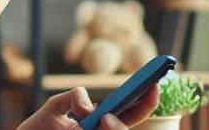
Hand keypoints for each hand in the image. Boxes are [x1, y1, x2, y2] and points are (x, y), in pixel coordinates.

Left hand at [17, 85, 158, 129]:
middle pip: (125, 129)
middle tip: (106, 117)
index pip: (132, 114)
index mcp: (101, 123)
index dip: (146, 100)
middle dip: (123, 124)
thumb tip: (89, 107)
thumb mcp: (55, 106)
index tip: (154, 83)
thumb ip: (73, 97)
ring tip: (87, 125)